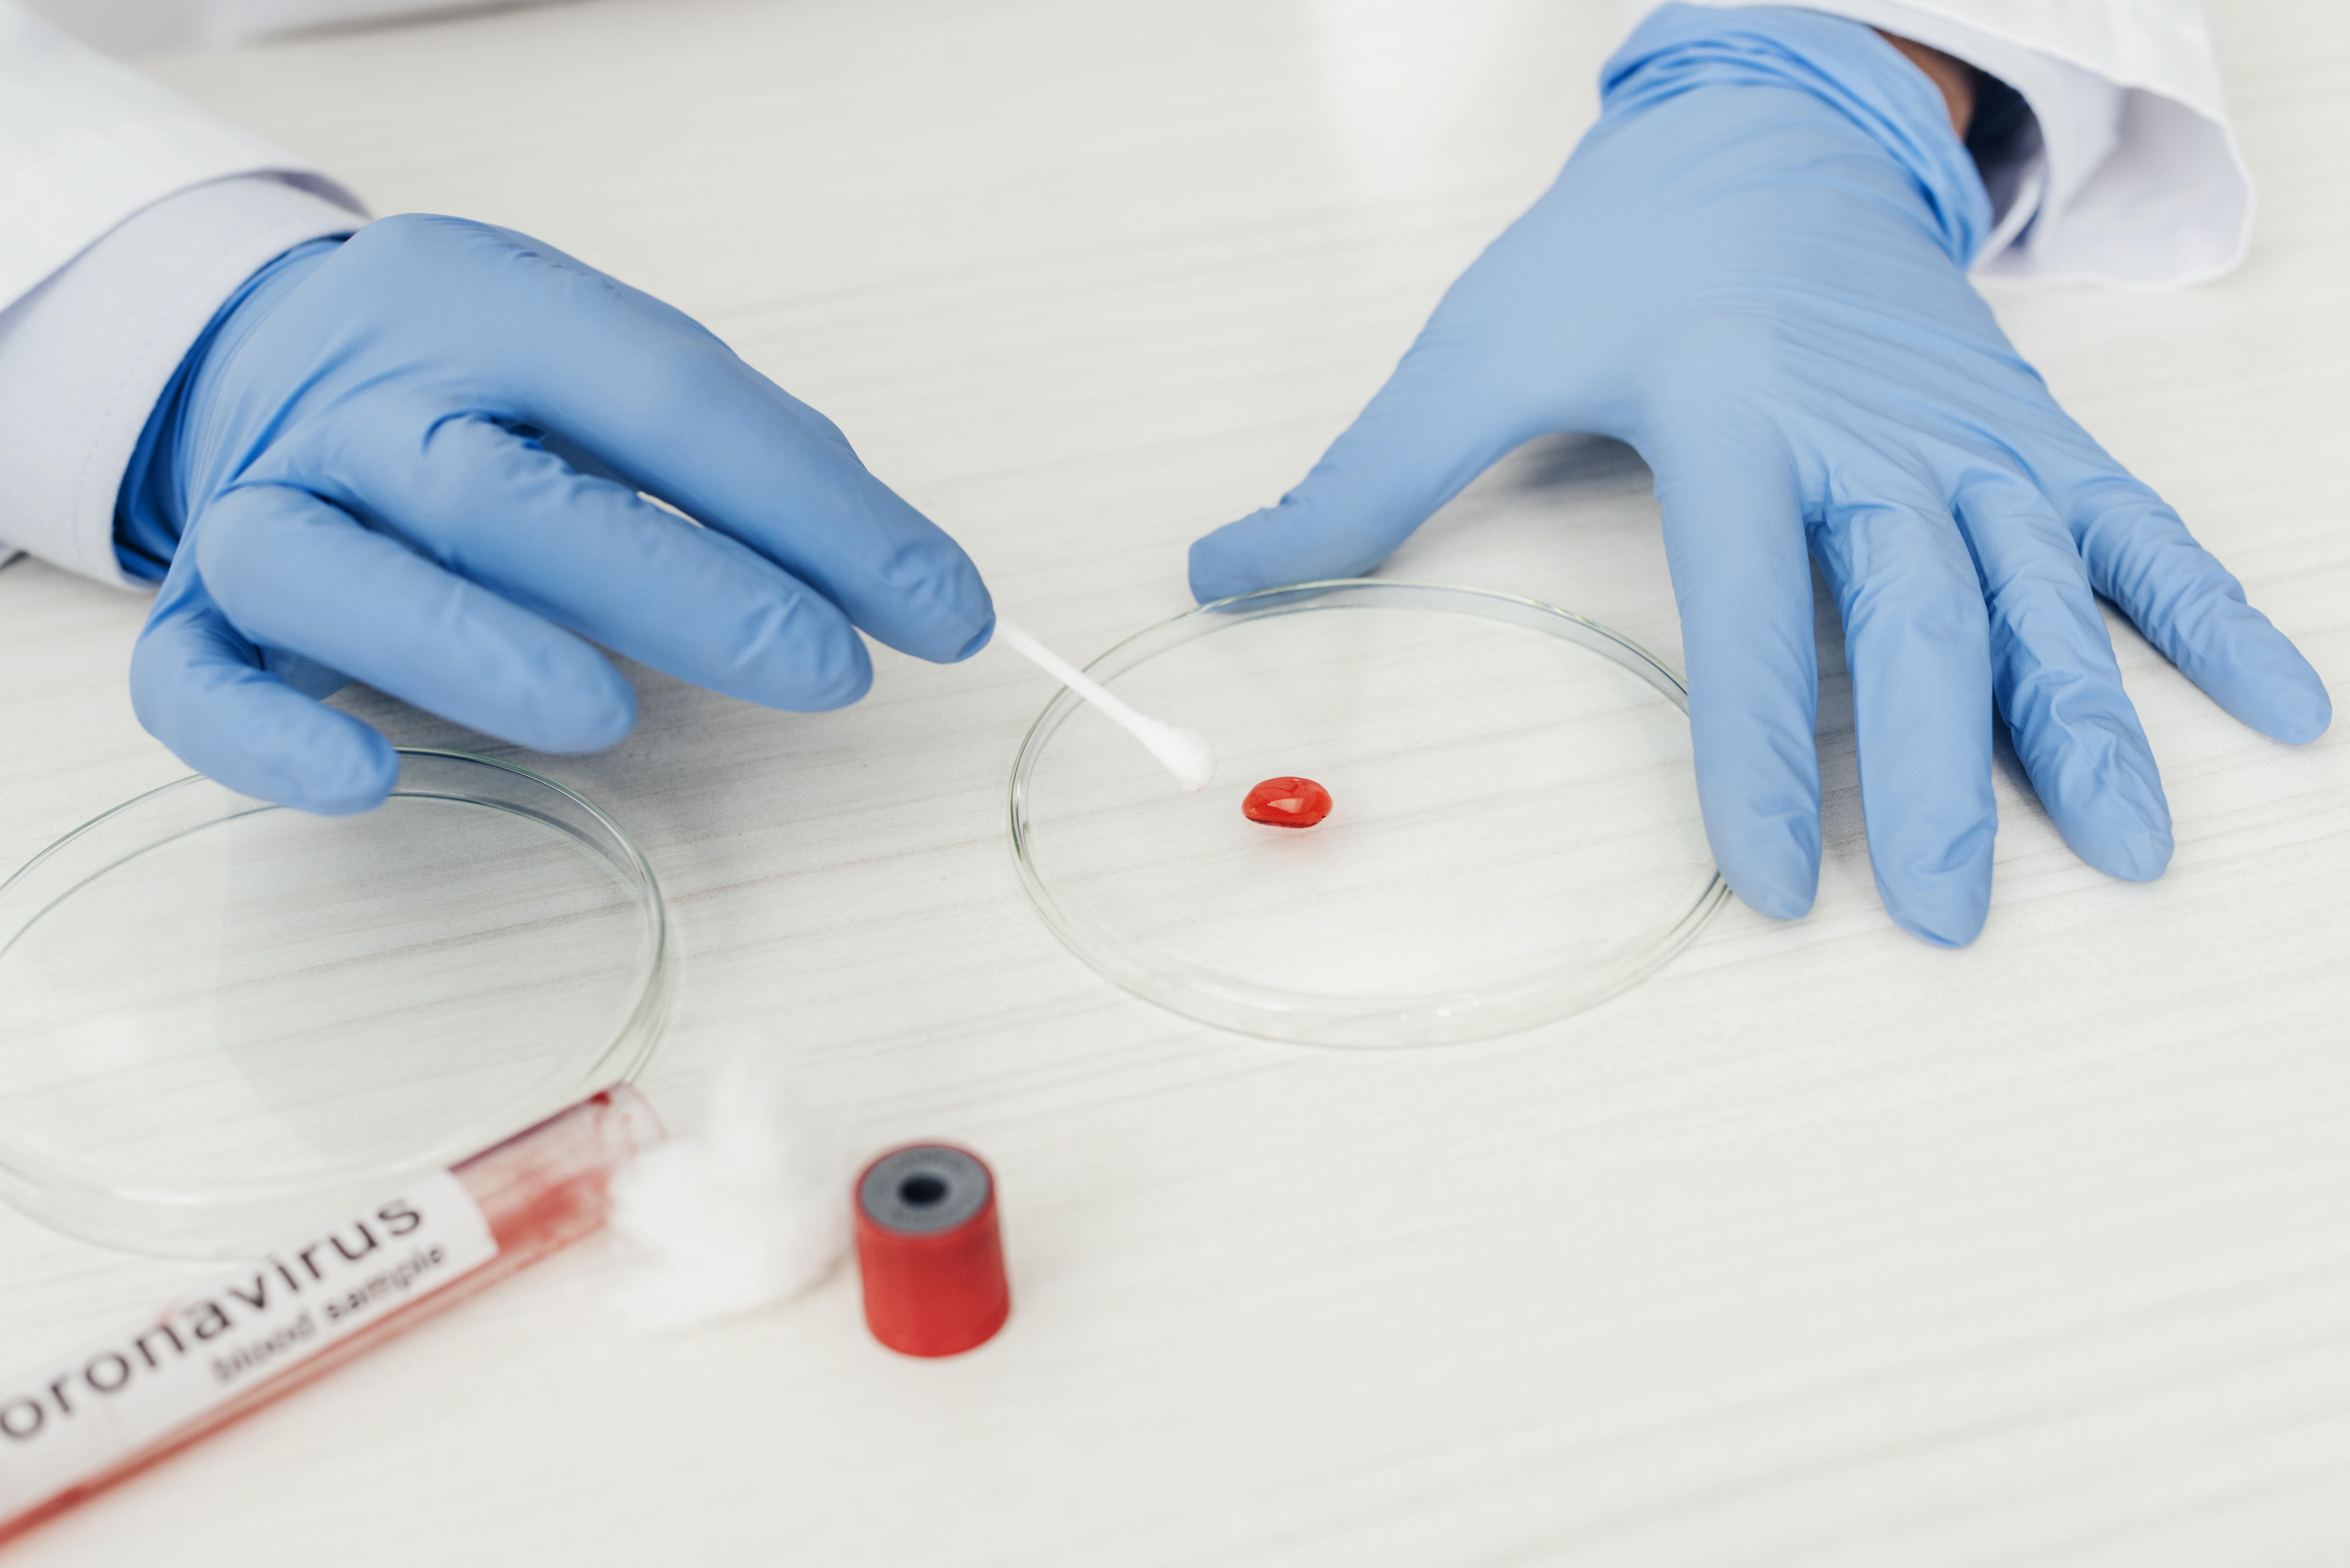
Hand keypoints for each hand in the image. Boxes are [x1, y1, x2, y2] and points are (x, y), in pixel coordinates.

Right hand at [121, 214, 993, 813]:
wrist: (272, 355)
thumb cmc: (489, 387)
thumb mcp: (612, 369)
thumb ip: (753, 463)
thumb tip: (910, 585)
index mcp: (484, 309)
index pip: (667, 398)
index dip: (816, 509)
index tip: (940, 611)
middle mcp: (362, 402)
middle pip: (509, 491)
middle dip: (682, 588)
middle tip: (826, 669)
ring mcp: (267, 506)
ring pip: (342, 574)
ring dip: (477, 649)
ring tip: (609, 719)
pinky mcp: (201, 616)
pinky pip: (198, 683)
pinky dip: (274, 739)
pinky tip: (368, 784)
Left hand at [1187, 4, 2327, 945]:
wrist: (1766, 134)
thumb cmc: (1618, 253)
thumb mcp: (1476, 347)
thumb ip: (1362, 479)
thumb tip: (1220, 573)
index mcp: (1734, 423)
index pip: (1753, 616)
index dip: (1767, 754)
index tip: (1778, 881)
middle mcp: (1869, 436)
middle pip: (1919, 622)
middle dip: (1939, 778)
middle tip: (1951, 915)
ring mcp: (1968, 433)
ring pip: (2042, 592)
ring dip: (2090, 723)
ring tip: (2130, 851)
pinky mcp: (2027, 428)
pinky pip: (2137, 527)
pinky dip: (2210, 613)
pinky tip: (2282, 710)